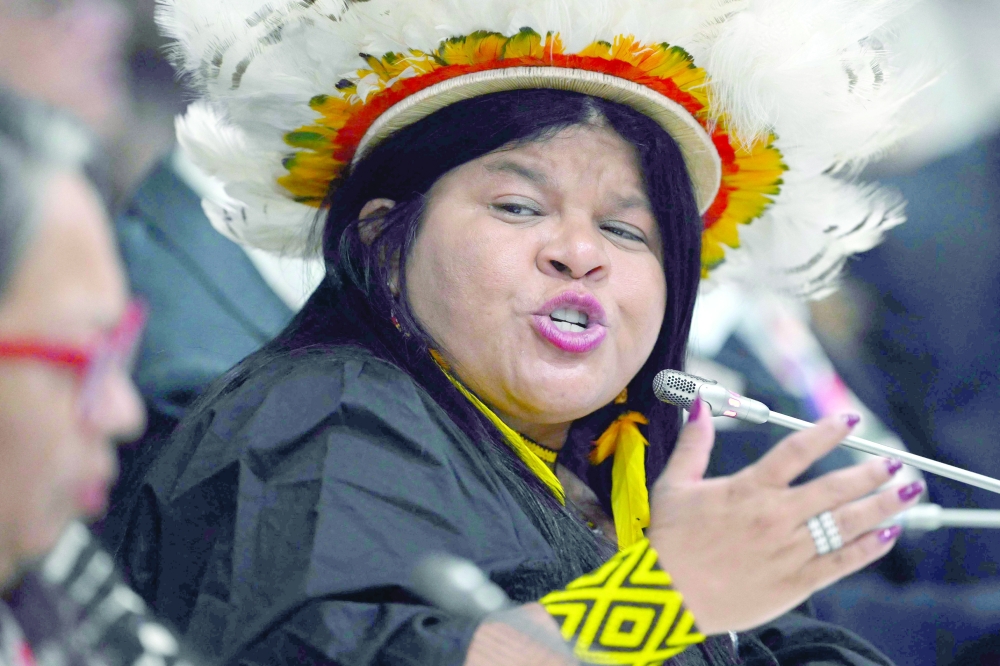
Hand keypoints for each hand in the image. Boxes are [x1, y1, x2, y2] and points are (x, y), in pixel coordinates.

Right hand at [646, 400, 918, 634]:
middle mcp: (774, 516)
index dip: (827, 432)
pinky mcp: (795, 582)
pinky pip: (841, 563)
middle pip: (834, 488)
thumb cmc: (667, 539)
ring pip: (846, 524)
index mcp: (747, 489)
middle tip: (894, 463)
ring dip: (881, 506)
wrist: (665, 595)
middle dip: (869, 473)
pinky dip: (868, 548)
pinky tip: (888, 535)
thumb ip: (694, 443)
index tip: (850, 420)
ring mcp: (788, 550)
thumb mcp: (674, 484)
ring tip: (906, 493)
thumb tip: (701, 406)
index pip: (796, 451)